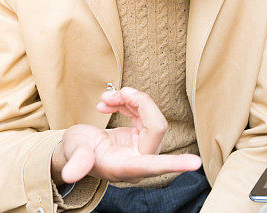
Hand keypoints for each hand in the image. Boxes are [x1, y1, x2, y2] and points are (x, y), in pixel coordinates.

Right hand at [51, 87, 201, 184]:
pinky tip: (110, 101)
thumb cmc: (73, 152)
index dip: (175, 164)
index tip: (196, 163)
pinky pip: (145, 113)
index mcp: (126, 168)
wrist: (72, 148)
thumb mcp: (72, 153)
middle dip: (140, 104)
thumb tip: (70, 174)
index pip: (155, 165)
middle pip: (156, 126)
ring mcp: (143, 146)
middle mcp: (139, 158)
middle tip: (117, 92)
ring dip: (131, 100)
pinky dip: (129, 102)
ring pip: (151, 116)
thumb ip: (77, 162)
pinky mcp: (141, 135)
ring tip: (106, 97)